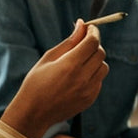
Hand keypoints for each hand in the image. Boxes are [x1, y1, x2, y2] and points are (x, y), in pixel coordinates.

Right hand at [4, 21, 107, 137]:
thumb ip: (69, 42)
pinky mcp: (90, 99)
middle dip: (94, 45)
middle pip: (100, 53)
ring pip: (103, 67)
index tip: (90, 28)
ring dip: (95, 60)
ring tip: (80, 61)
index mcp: (70, 65)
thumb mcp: (49, 58)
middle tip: (84, 42)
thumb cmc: (36, 82)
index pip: (92, 42)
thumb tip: (82, 25)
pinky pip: (99, 80)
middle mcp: (82, 78)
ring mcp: (88, 90)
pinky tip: (79, 76)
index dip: (94, 32)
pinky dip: (93, 74)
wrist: (34, 113)